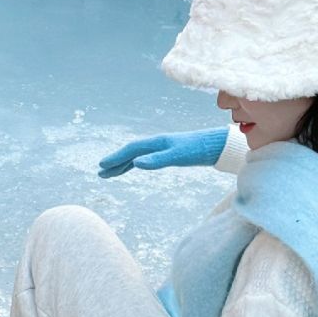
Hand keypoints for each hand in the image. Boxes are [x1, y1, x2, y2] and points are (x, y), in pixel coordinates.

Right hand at [98, 127, 229, 177]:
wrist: (217, 145)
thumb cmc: (198, 150)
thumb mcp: (178, 156)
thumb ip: (157, 160)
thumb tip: (136, 164)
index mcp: (156, 143)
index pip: (131, 150)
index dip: (116, 158)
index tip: (102, 165)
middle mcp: (157, 144)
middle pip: (131, 152)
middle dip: (115, 162)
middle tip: (101, 172)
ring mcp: (162, 148)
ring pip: (137, 156)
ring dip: (124, 164)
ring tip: (111, 173)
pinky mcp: (169, 154)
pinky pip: (146, 159)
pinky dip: (136, 164)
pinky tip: (134, 168)